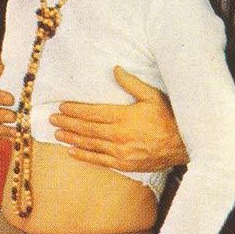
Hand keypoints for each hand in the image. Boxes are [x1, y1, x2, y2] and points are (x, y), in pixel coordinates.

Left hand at [50, 66, 188, 171]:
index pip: (92, 112)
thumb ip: (131, 83)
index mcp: (123, 117)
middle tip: (52, 119)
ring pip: (89, 144)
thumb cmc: (168, 118)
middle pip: (87, 128)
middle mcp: (118, 135)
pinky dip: (84, 156)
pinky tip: (71, 152)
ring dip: (71, 138)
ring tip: (57, 133)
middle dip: (68, 122)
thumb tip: (115, 69)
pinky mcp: (124, 164)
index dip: (75, 109)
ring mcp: (120, 152)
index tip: (62, 106)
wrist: (183, 146)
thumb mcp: (152, 96)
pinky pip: (99, 160)